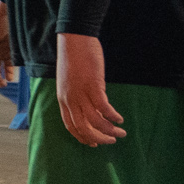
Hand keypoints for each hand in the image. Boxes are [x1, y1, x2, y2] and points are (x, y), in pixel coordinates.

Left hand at [54, 33, 124, 147]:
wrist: (74, 38)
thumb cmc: (73, 57)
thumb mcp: (69, 81)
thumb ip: (77, 95)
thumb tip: (91, 107)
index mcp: (63, 99)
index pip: (71, 126)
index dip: (83, 138)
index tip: (94, 144)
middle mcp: (70, 99)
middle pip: (83, 128)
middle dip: (98, 139)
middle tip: (111, 142)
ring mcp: (81, 93)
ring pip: (95, 121)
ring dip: (109, 131)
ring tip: (120, 133)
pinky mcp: (93, 86)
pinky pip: (104, 108)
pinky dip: (112, 117)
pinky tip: (119, 119)